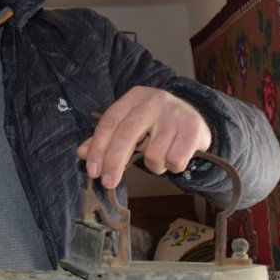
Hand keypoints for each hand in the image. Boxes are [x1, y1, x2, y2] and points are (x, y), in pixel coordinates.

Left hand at [77, 86, 210, 188]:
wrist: (198, 121)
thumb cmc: (157, 127)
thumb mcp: (132, 128)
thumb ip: (107, 139)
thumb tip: (82, 153)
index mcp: (135, 97)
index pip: (110, 121)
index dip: (98, 148)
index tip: (93, 171)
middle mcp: (155, 100)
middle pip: (126, 134)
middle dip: (114, 162)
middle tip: (108, 183)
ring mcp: (175, 113)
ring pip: (153, 154)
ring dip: (154, 166)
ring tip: (161, 157)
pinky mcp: (193, 128)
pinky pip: (174, 160)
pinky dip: (173, 166)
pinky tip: (177, 156)